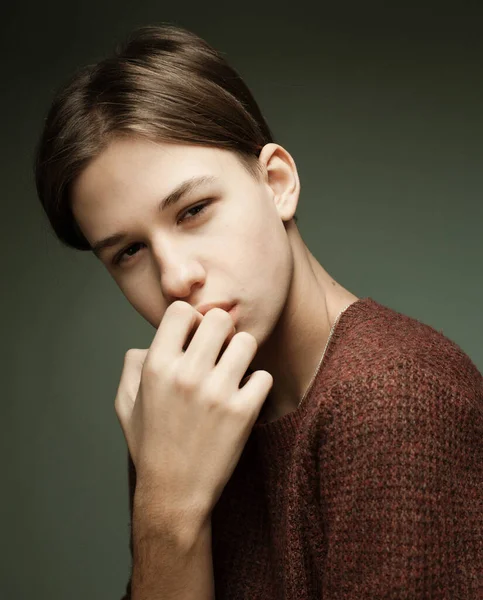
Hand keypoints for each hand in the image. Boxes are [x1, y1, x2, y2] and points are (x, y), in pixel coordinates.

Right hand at [114, 300, 272, 518]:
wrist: (174, 493)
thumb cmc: (150, 445)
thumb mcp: (126, 403)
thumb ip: (133, 365)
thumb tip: (150, 342)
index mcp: (156, 367)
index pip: (181, 310)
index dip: (191, 320)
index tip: (194, 338)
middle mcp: (186, 374)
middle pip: (220, 318)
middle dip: (222, 332)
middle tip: (219, 352)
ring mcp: (216, 393)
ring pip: (247, 342)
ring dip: (242, 356)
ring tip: (233, 373)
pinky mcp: (243, 412)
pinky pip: (263, 376)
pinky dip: (257, 385)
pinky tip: (244, 397)